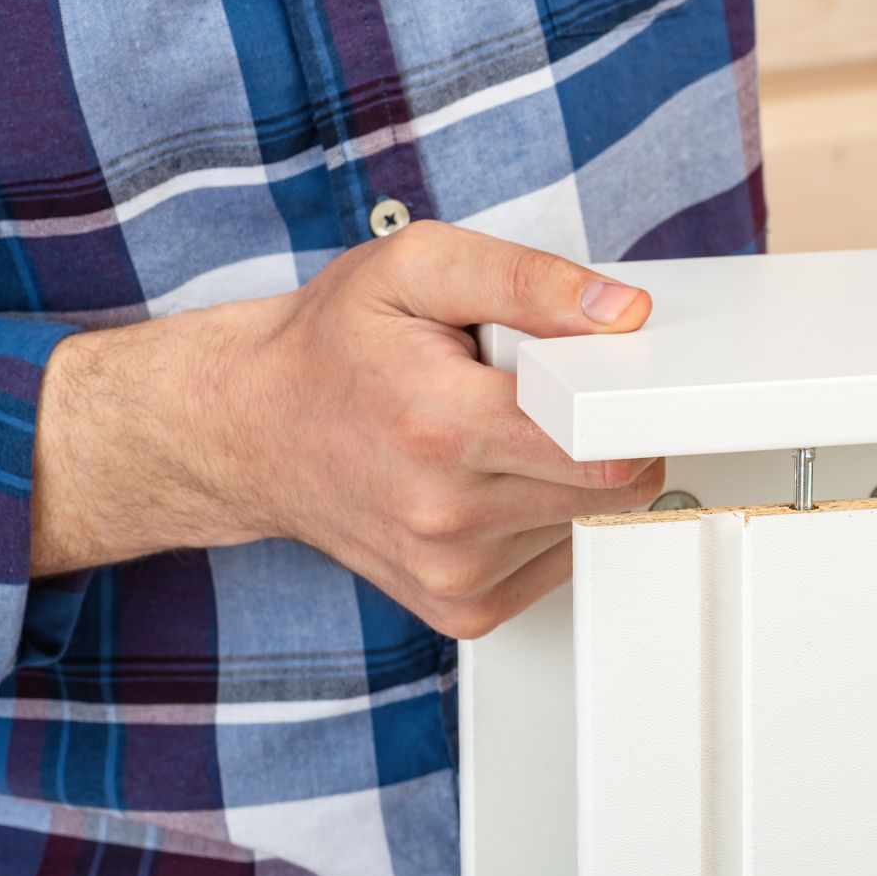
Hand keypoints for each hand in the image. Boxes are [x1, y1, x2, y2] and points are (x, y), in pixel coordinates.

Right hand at [33, 222, 663, 637]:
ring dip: (567, 478)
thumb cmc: (334, 346)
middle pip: (613, 488)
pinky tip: (489, 482)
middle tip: (543, 397)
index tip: (615, 382)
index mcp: (444, 426)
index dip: (629, 405)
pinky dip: (543, 520)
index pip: (604, 444)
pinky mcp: (461, 608)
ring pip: (589, 524)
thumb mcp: (419, 267)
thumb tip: (623, 313)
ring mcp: (454, 572)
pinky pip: (556, 561)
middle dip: (602, 435)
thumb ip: (529, 280)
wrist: (247, 430)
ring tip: (496, 436)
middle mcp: (448, 514)